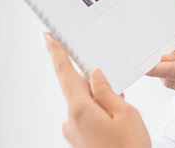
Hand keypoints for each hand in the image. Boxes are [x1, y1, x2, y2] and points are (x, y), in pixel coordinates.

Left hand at [45, 33, 149, 147]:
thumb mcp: (126, 114)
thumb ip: (108, 91)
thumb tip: (96, 76)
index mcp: (80, 109)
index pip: (64, 73)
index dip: (56, 52)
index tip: (48, 37)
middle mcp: (71, 121)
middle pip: (78, 89)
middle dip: (96, 84)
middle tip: (116, 90)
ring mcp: (74, 134)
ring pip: (86, 106)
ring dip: (102, 103)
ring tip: (123, 117)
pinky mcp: (80, 143)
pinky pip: (88, 120)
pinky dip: (101, 116)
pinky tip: (117, 125)